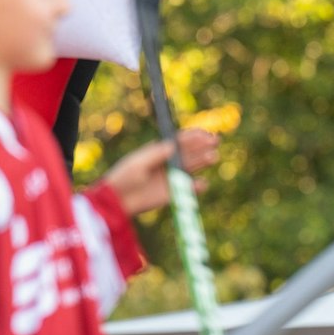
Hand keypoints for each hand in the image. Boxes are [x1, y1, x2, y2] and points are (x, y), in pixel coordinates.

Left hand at [101, 128, 221, 216]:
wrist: (118, 201)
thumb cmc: (124, 177)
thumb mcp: (138, 163)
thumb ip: (156, 154)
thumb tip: (174, 144)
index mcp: (158, 152)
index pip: (179, 142)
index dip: (192, 136)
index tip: (204, 133)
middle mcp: (167, 163)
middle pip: (188, 152)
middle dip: (202, 146)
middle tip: (215, 141)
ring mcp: (171, 178)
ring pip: (191, 168)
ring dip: (202, 161)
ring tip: (213, 157)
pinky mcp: (172, 194)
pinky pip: (188, 189)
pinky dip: (196, 187)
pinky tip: (203, 184)